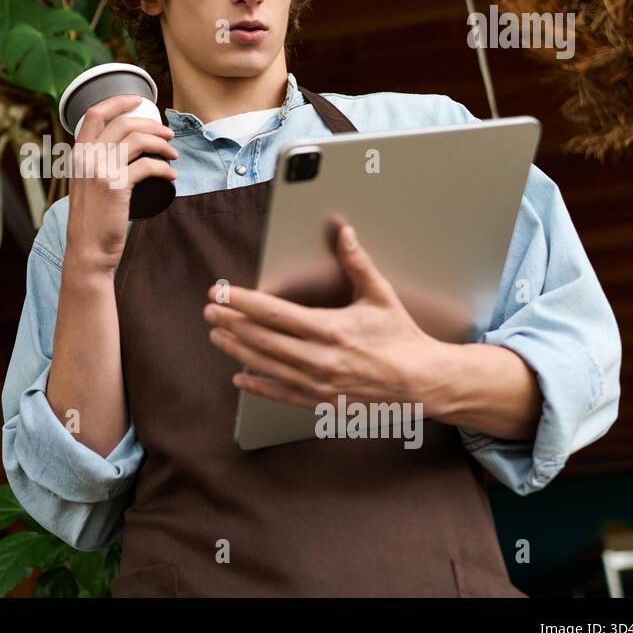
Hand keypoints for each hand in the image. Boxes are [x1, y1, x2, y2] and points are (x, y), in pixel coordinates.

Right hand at [64, 94, 178, 275]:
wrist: (88, 249)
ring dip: (161, 143)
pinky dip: (164, 167)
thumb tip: (121, 151)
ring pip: (137, 140)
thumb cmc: (91, 220)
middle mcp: (86, 158)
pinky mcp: (116, 186)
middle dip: (151, 124)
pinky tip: (171, 174)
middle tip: (167, 134)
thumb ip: (94, 166)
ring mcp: (100, 171)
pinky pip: (147, 166)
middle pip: (123, 123)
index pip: (94, 114)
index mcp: (77, 154)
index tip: (138, 100)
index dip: (118, 101)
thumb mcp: (84, 186)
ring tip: (173, 153)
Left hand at [203, 222, 447, 411]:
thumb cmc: (401, 337)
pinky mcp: (321, 400)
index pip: (274, 313)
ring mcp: (318, 382)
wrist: (422, 382)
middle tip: (210, 310)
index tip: (221, 292)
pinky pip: (281, 394)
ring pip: (266, 365)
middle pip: (262, 339)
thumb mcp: (380, 295)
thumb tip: (344, 232)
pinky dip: (258, 386)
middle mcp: (319, 358)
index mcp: (330, 329)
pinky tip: (240, 378)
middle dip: (231, 323)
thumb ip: (357, 263)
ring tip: (216, 335)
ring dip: (237, 350)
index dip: (242, 302)